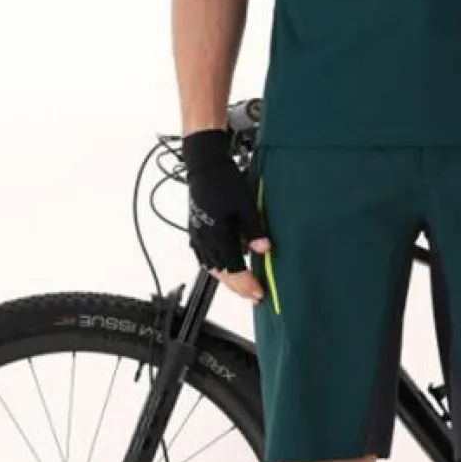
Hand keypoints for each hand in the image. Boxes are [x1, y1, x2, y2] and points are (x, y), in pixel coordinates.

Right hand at [182, 129, 271, 303]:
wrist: (204, 165)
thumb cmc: (224, 181)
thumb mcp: (246, 204)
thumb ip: (255, 229)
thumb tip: (265, 250)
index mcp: (217, 234)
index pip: (233, 268)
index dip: (247, 283)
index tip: (259, 293)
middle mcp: (204, 239)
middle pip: (222, 273)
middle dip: (239, 287)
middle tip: (253, 296)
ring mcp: (197, 236)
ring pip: (211, 268)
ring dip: (227, 280)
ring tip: (242, 287)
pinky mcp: (195, 231)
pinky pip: (204, 258)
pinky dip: (216, 268)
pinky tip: (224, 270)